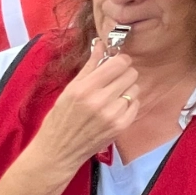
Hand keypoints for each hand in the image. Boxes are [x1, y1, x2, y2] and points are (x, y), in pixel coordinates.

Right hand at [22, 42, 139, 175]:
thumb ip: (90, 65)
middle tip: (113, 80)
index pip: (119, 63)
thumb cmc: (61, 117)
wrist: (58, 150)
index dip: (120, 60)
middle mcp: (100, 100)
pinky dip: (129, 104)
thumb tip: (101, 44)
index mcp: (85, 88)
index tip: (116, 64)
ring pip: (135, 89)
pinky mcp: (121, 126)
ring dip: (126, 89)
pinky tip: (115, 108)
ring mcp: (113, 115)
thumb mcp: (70, 88)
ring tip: (112, 96)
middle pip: (131, 74)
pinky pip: (136, 105)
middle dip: (124, 74)